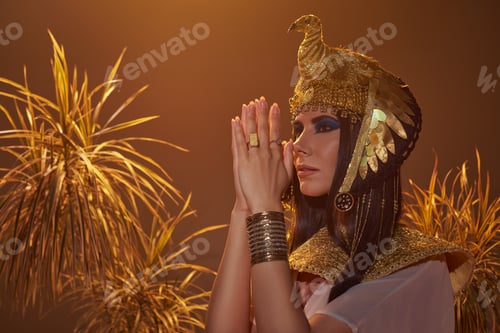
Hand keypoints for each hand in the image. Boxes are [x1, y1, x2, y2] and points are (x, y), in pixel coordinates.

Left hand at [231, 97, 293, 213]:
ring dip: (249, 117)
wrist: (264, 203)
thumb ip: (288, 157)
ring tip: (248, 105)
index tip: (274, 106)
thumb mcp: (287, 174)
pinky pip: (239, 143)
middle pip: (263, 128)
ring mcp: (253, 156)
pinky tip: (235, 121)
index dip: (274, 118)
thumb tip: (289, 143)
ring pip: (250, 133)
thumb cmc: (275, 192)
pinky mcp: (242, 162)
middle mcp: (265, 153)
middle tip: (260, 100)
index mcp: (276, 155)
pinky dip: (237, 131)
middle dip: (261, 112)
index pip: (275, 132)